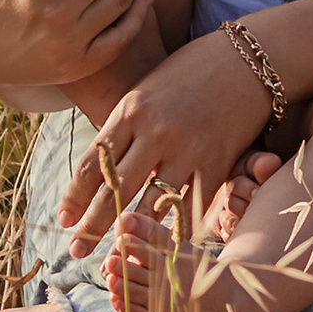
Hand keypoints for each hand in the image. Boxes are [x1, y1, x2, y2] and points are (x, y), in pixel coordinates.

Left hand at [61, 33, 275, 254]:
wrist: (249, 60)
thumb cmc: (192, 70)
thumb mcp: (148, 88)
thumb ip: (125, 124)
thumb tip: (100, 166)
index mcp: (132, 110)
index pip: (94, 163)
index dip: (74, 196)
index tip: (63, 218)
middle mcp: (155, 131)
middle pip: (115, 190)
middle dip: (91, 225)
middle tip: (75, 249)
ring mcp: (188, 149)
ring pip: (151, 204)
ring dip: (131, 231)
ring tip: (117, 252)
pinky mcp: (217, 162)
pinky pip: (191, 205)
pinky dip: (176, 227)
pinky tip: (164, 243)